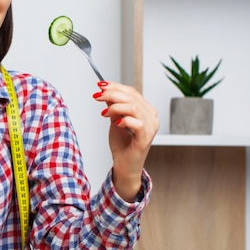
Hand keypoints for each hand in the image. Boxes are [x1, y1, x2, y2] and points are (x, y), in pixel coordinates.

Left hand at [92, 81, 158, 201]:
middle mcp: (152, 117)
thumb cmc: (122, 144)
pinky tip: (115, 123)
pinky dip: (124, 120)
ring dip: (115, 107)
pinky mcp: (146, 138)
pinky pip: (137, 123)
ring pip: (134, 108)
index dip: (116, 87)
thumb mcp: (114, 120)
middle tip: (97, 95)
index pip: (132, 92)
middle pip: (132, 98)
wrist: (123, 165)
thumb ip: (113, 106)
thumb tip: (105, 90)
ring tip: (104, 112)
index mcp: (146, 110)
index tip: (100, 85)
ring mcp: (151, 127)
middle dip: (112, 94)